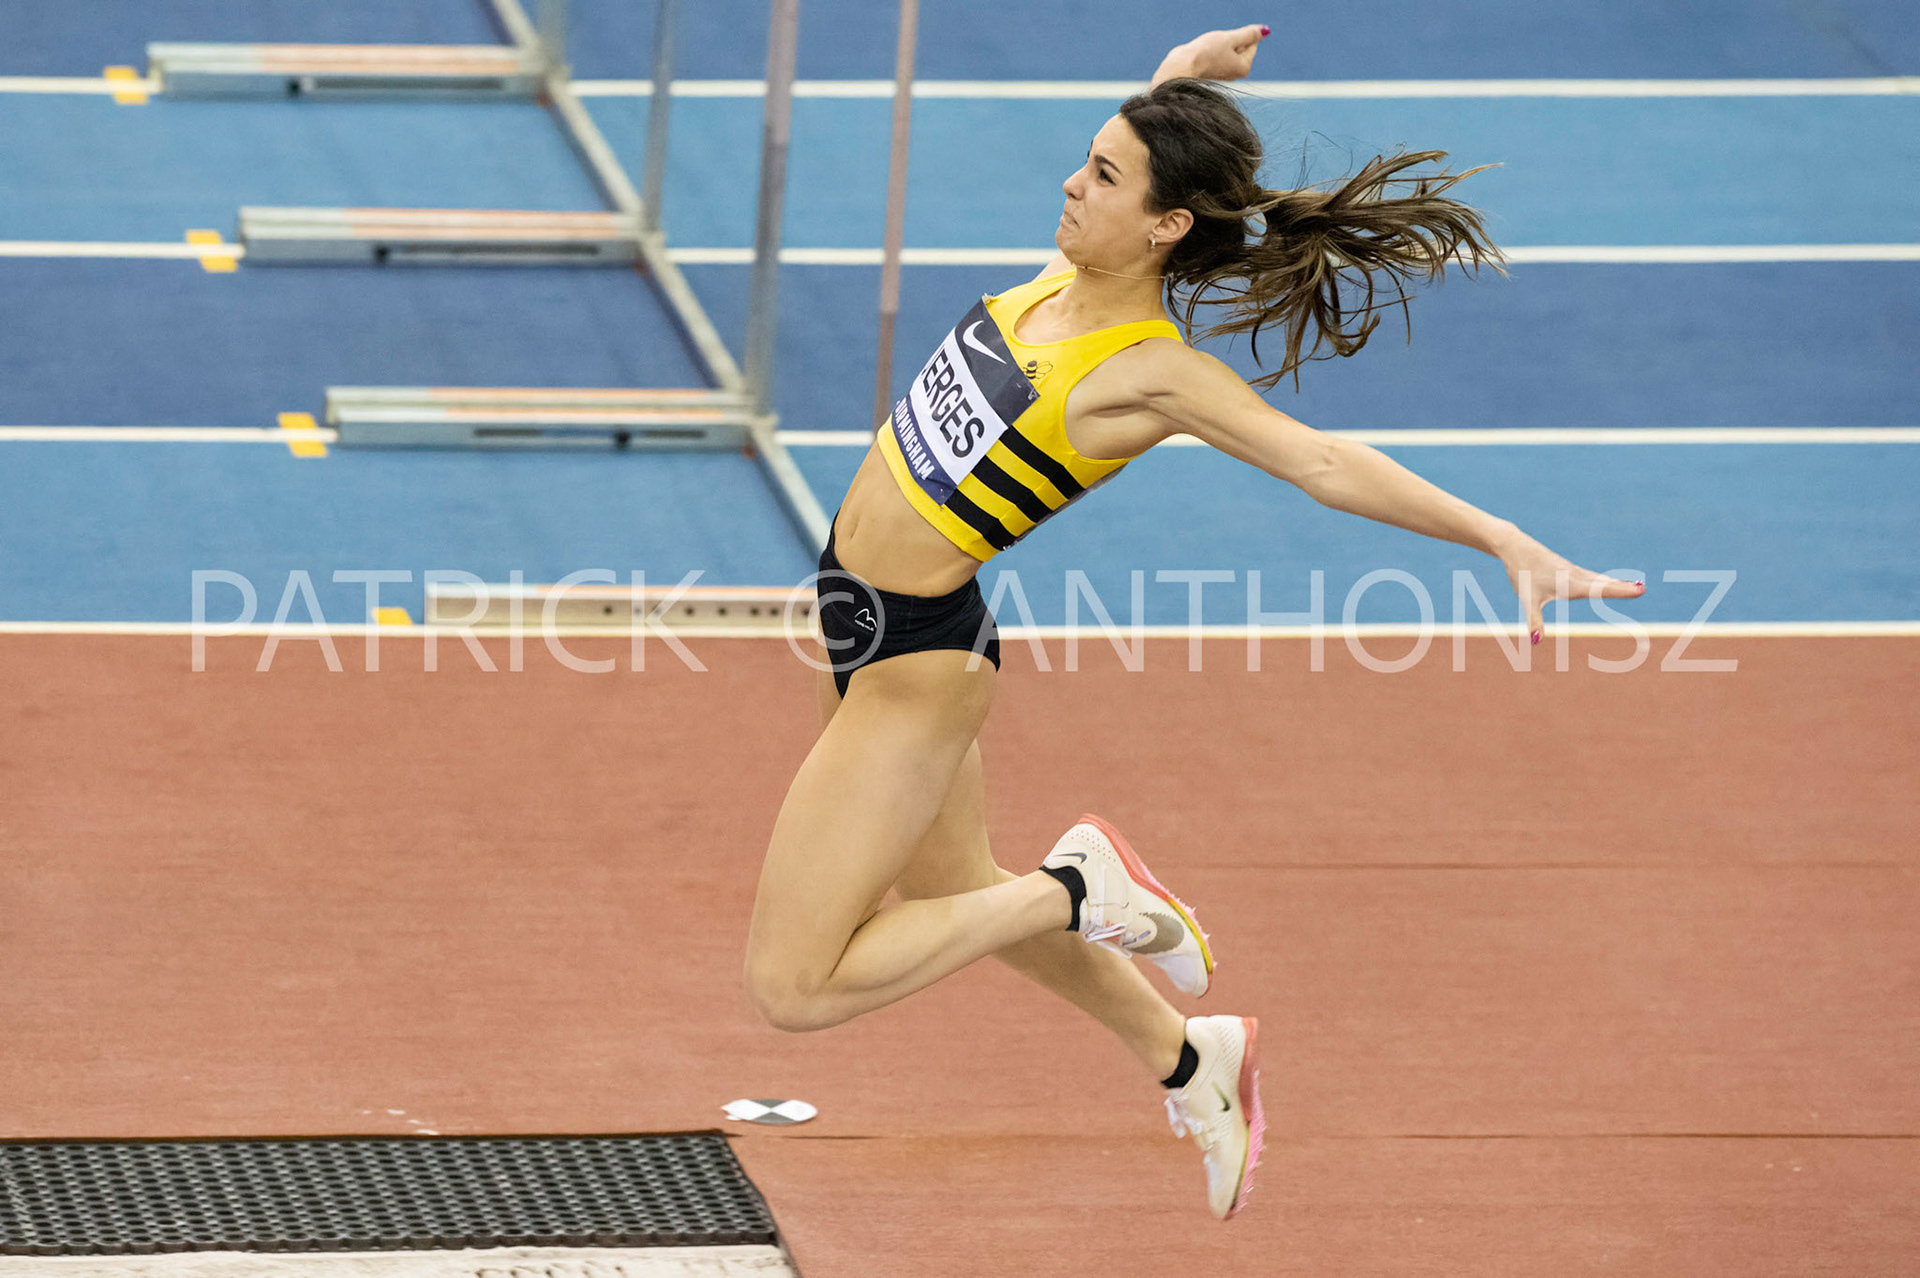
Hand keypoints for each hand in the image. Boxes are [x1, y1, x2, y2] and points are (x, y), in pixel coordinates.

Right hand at [1155, 25, 1269, 85]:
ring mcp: (1222, 73)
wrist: (1180, 69)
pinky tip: (1200, 54)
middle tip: (1214, 46)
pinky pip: (1215, 55)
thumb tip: (1265, 31)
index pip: (1251, 43)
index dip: (1238, 36)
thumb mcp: (1230, 38)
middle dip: (1228, 41)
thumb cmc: (1205, 54)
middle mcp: (1235, 73)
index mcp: (1244, 67)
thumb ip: (1248, 34)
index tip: (1225, 41)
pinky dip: (1209, 50)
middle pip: (1239, 46)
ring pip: (1226, 50)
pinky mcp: (1210, 71)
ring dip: (1217, 44)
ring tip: (1206, 51)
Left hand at [1496, 526, 1645, 644]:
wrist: (1515, 547)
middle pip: (1604, 583)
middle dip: (1623, 587)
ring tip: (1633, 585)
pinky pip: (1590, 575)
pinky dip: (1602, 579)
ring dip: (1615, 582)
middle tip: (1643, 589)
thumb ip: (1534, 621)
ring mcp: (1572, 571)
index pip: (1601, 589)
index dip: (1621, 590)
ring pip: (1598, 578)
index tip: (1641, 589)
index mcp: (1571, 584)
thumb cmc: (1522, 573)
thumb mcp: (1526, 600)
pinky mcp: (1566, 568)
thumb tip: (1535, 640)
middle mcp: (1575, 576)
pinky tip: (1605, 581)